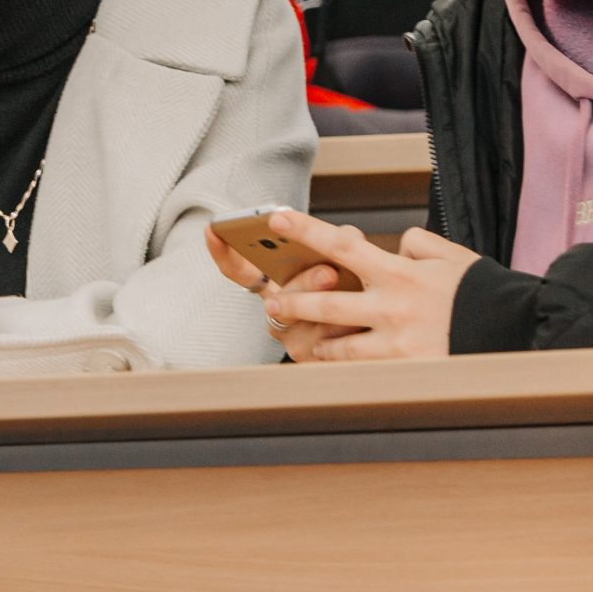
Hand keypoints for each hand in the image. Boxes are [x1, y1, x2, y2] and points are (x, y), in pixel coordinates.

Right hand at [204, 226, 364, 360]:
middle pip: (277, 301)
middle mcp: (276, 316)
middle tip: (327, 271)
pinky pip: (328, 347)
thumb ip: (340, 245)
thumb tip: (348, 236)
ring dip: (327, 304)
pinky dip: (347, 330)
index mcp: (276, 288)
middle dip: (303, 283)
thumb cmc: (358, 290)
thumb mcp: (345, 260)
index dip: (223, 252)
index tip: (212, 228)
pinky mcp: (318, 363)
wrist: (380, 337)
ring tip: (346, 288)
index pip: (240, 272)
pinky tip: (362, 319)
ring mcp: (294, 342)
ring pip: (304, 324)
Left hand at [251, 211, 481, 362]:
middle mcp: (392, 306)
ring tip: (300, 341)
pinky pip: (363, 371)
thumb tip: (392, 246)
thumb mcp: (448, 255)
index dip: (305, 229)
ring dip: (315, 343)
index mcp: (399, 272)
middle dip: (292, 302)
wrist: (518, 329)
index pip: (340, 245)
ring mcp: (397, 342)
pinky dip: (344, 371)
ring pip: (339, 345)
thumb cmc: (482, 291)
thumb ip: (414, 245)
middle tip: (271, 302)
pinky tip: (331, 370)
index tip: (277, 217)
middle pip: (325, 304)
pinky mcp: (407, 371)